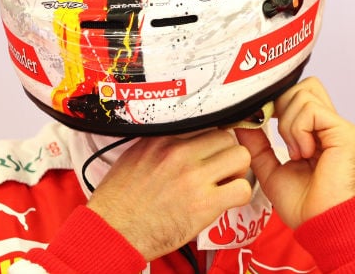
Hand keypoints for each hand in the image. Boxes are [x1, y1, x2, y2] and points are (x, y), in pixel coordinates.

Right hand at [85, 129, 252, 260]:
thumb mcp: (134, 156)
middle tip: (220, 169)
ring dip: (238, 171)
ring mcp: (194, 177)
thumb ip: (161, 142)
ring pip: (241, 157)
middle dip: (227, 154)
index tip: (211, 151)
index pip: (207, 123)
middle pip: (227, 137)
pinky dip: (239, 195)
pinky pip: (242, 189)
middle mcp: (180, 153)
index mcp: (163, 139)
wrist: (111, 232)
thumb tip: (184, 137)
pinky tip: (226, 201)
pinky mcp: (205, 204)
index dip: (212, 140)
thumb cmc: (119, 200)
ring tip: (225, 183)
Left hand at [234, 77, 354, 228]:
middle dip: (282, 106)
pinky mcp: (344, 132)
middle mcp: (328, 124)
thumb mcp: (269, 168)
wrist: (318, 222)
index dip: (276, 102)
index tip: (261, 122)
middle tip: (279, 135)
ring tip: (295, 151)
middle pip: (303, 86)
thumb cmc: (302, 204)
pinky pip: (312, 111)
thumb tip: (242, 122)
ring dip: (289, 122)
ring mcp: (337, 126)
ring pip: (304, 93)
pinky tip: (303, 153)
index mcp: (314, 131)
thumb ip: (257, 144)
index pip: (297, 94)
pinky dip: (299, 130)